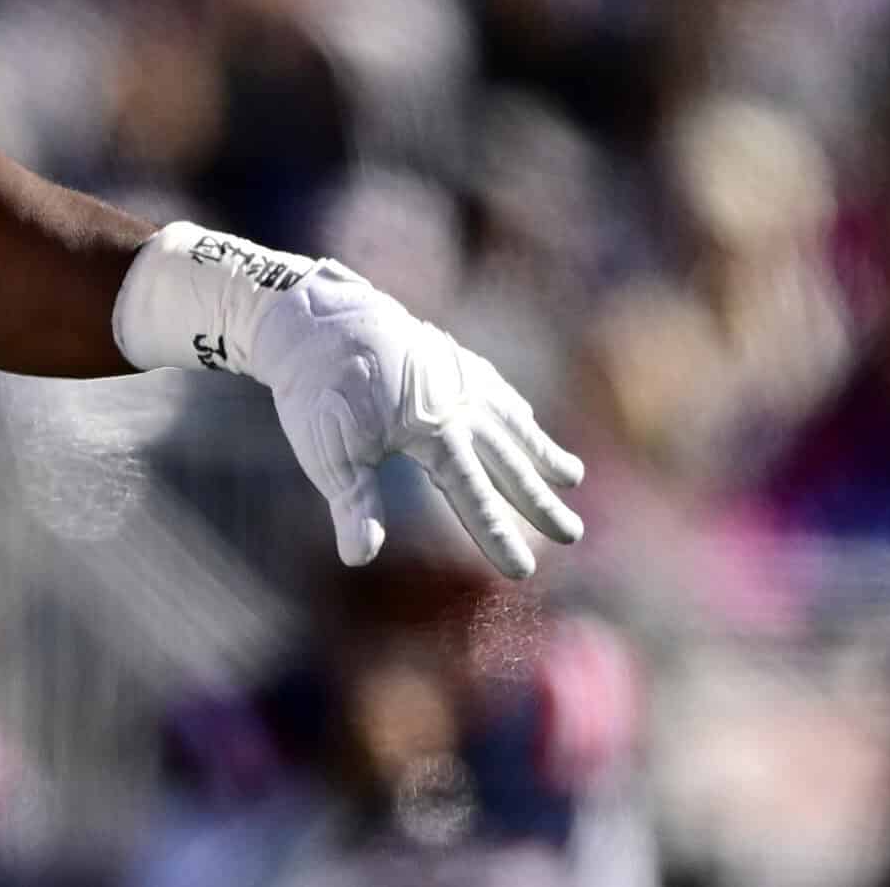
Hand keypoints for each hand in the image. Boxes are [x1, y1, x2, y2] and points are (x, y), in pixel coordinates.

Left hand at [251, 266, 584, 578]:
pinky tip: (526, 422)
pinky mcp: (448, 358)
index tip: (523, 571)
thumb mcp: (327, 453)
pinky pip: (494, 390)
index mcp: (432, 432)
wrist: (316, 318)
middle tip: (573, 533)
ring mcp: (458, 376)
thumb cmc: (317, 391)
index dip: (498, 535)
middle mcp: (458, 404)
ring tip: (572, 477)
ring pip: (512, 422)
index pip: (473, 495)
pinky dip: (515, 412)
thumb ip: (354, 504)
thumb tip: (360, 559)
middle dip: (540, 501)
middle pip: (509, 463)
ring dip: (542, 452)